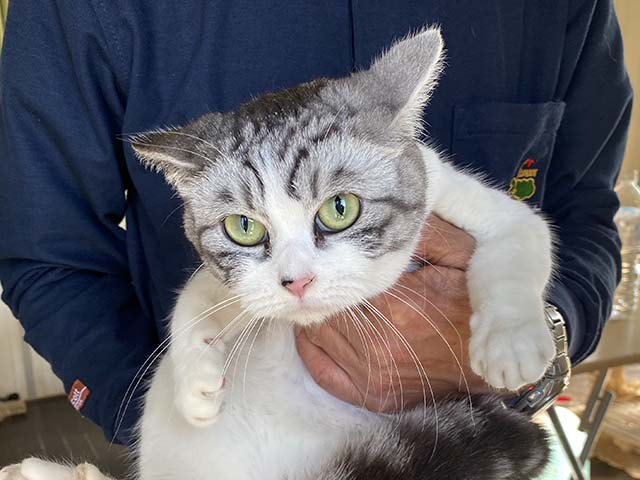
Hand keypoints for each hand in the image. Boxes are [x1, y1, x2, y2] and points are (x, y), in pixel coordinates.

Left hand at [295, 215, 489, 411]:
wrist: (495, 356)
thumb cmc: (473, 299)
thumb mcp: (458, 252)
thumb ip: (419, 229)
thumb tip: (379, 206)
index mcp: (395, 308)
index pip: (337, 282)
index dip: (327, 266)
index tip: (323, 252)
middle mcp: (378, 347)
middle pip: (323, 309)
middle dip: (319, 289)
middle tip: (314, 272)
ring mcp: (373, 377)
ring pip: (317, 338)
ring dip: (315, 315)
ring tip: (319, 295)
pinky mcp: (373, 396)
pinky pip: (323, 372)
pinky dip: (313, 350)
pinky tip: (317, 330)